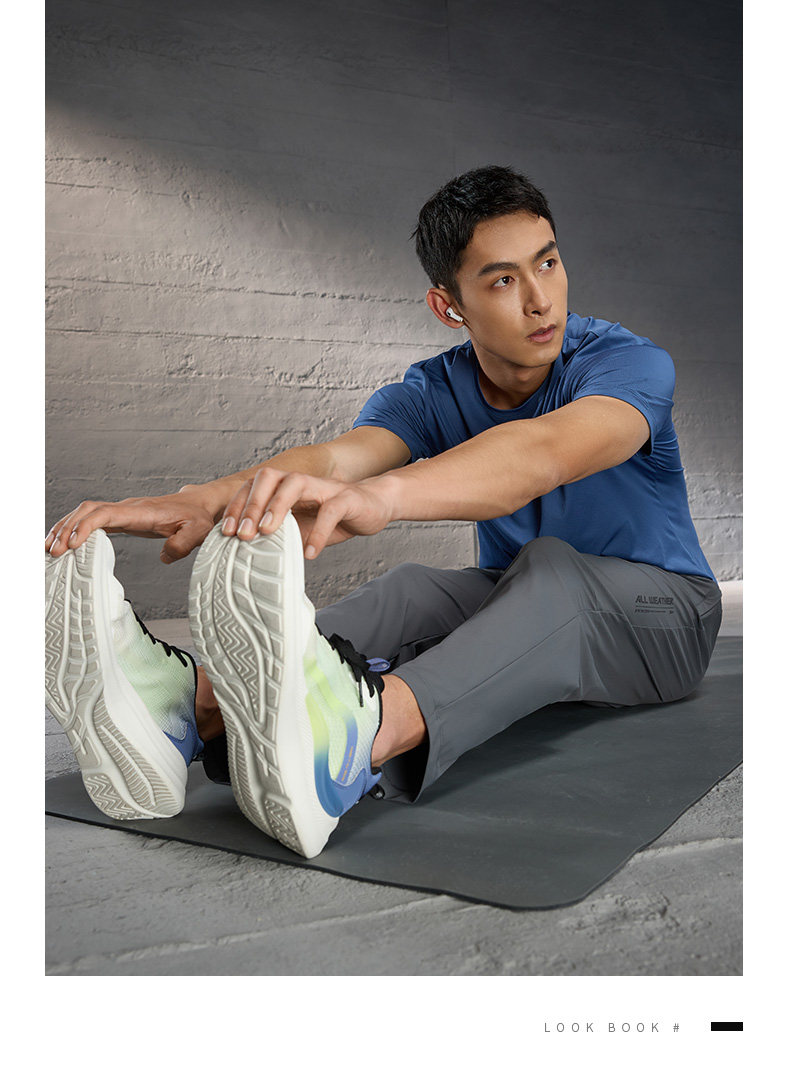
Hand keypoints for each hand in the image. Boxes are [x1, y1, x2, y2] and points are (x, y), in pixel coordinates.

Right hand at [45, 486, 218, 562]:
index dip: (87, 526)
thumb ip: (182, 544)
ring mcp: (122, 511)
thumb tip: (164, 556)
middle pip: (88, 511)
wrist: (197, 504)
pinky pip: (92, 519)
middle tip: (54, 551)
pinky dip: (74, 528)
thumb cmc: (196, 518)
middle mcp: (127, 508)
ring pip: (85, 512)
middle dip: (67, 528)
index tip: (74, 543)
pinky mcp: (121, 518)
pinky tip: (64, 543)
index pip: (106, 513)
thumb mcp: (197, 532)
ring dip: (66, 527)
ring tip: (50, 548)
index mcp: (141, 511)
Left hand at [221, 468, 394, 556]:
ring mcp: (324, 488)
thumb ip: (280, 534)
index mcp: (285, 487)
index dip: (237, 507)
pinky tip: (309, 553)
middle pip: (268, 478)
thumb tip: (250, 555)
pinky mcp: (347, 499)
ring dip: (277, 506)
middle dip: (251, 504)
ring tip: (267, 532)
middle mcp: (301, 482)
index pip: (253, 487)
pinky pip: (330, 511)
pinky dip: (319, 533)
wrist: (375, 505)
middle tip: (243, 534)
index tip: (226, 532)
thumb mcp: (302, 526)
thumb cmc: (334, 516)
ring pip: (295, 483)